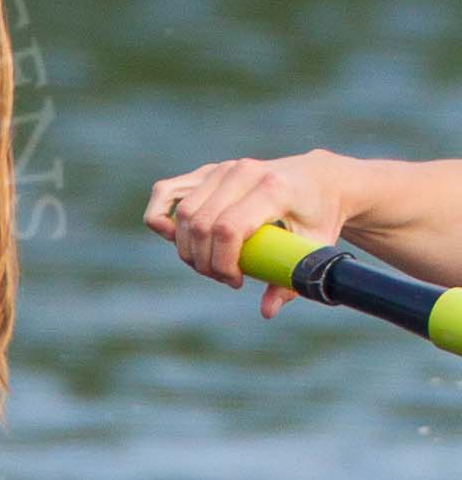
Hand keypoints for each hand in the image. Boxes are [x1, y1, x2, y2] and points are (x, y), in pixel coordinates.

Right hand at [144, 151, 348, 317]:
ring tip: (208, 262)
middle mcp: (243, 173)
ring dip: (186, 248)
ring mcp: (222, 169)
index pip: (228, 229)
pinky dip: (160, 214)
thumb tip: (267, 310)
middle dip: (204, 261)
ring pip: (183, 213)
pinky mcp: (207, 171)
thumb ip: (290, 279)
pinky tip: (170, 234)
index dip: (223, 263)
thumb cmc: (319, 215)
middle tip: (223, 277)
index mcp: (273, 188)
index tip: (236, 281)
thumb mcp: (315, 248)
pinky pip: (166, 191)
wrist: (320, 178)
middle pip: (201, 224)